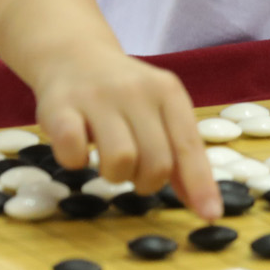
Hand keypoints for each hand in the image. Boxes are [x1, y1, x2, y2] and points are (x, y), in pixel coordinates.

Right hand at [32, 45, 221, 218]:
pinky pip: (73, 153)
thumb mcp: (159, 110)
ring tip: (107, 161)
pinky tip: (79, 151)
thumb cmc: (123, 94)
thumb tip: (203, 204)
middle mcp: (136, 91)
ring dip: (115, 176)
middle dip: (148, 182)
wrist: (73, 55)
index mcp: (167, 91)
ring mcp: (97, 97)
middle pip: (157, 162)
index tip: (210, 214)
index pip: (189, 145)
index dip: (200, 183)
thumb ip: (179, 153)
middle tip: (134, 172)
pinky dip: (76, 163)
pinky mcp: (59, 107)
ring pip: (121, 161)